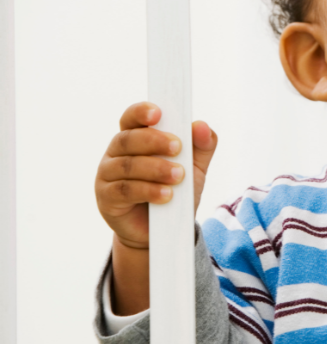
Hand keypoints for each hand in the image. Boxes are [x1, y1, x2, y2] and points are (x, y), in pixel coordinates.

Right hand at [95, 102, 217, 250]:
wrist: (162, 231)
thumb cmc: (175, 192)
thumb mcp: (194, 169)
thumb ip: (201, 147)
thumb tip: (202, 126)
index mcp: (135, 139)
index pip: (131, 119)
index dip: (140, 112)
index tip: (158, 113)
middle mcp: (116, 154)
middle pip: (128, 139)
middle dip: (155, 141)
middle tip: (178, 148)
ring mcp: (107, 176)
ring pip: (127, 165)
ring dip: (155, 168)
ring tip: (179, 176)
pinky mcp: (107, 198)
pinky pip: (124, 190)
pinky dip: (148, 191)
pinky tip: (167, 195)